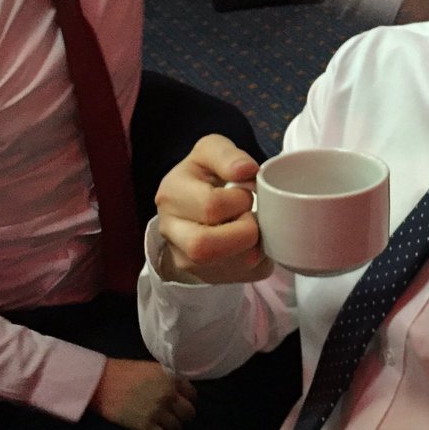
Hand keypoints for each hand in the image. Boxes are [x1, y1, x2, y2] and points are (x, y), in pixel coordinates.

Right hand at [89, 358, 195, 429]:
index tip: (181, 403)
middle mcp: (169, 395)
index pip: (193, 394)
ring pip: (177, 427)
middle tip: (175, 417)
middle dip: (183, 416)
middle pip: (189, 413)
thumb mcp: (152, 368)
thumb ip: (168, 378)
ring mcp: (158, 411)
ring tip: (166, 428)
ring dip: (173, 429)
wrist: (102, 383)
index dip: (188, 399)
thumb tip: (177, 388)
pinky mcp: (146, 426)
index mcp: (172, 378)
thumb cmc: (125, 372)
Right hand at [155, 135, 271, 285]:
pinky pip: (240, 276)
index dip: (239, 199)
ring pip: (224, 266)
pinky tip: (252, 243)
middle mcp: (170, 230)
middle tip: (252, 216)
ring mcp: (184, 259)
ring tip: (254, 228)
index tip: (246, 190)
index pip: (210, 206)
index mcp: (171, 193)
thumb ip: (227, 155)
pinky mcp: (204, 277)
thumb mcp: (210, 152)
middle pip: (205, 246)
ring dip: (252, 247)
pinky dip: (257, 260)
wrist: (192, 208)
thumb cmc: (205, 177)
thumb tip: (247, 170)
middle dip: (244, 231)